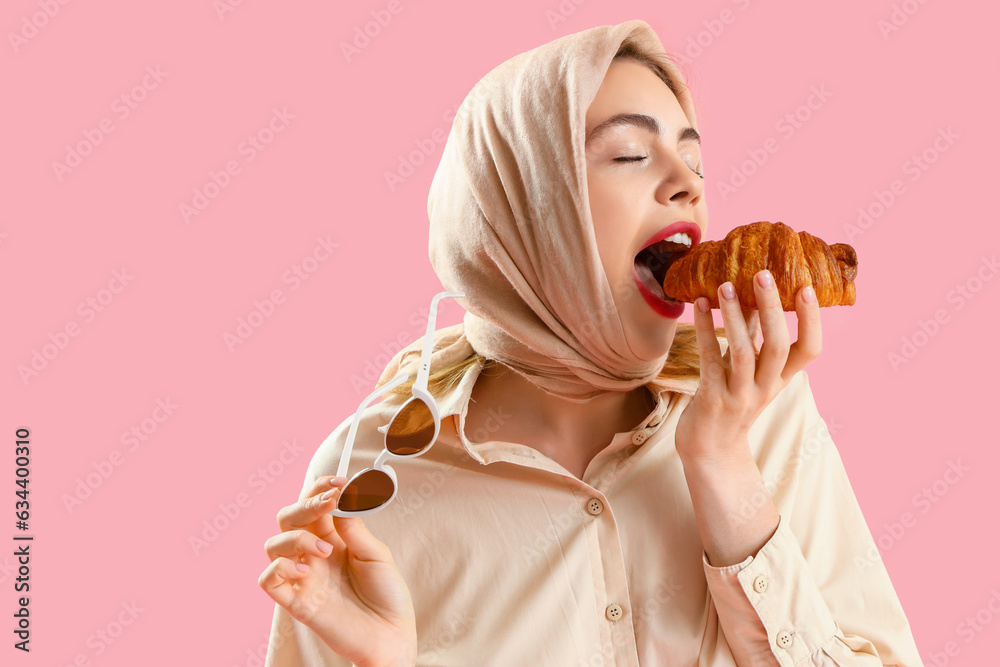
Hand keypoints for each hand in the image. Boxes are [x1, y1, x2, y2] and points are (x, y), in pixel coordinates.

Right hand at [258, 476, 416, 666]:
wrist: (391, 635)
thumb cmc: (387, 595)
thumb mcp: (376, 555)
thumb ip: (355, 529)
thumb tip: (341, 499)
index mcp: (333, 539)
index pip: (313, 505)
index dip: (319, 488)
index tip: (338, 481)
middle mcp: (313, 555)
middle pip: (288, 518)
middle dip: (305, 504)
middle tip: (329, 502)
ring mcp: (303, 577)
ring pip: (272, 545)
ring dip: (296, 538)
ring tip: (325, 550)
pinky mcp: (296, 602)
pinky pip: (267, 579)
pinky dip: (279, 568)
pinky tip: (305, 571)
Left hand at [675, 270, 821, 464]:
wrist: (710, 449)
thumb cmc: (730, 400)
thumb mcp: (749, 370)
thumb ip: (753, 335)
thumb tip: (753, 292)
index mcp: (781, 379)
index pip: (810, 350)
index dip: (811, 320)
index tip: (807, 288)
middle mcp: (766, 387)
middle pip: (778, 345)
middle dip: (771, 308)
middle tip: (762, 274)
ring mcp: (740, 395)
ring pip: (743, 352)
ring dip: (734, 316)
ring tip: (725, 285)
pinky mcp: (712, 399)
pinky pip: (709, 359)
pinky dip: (704, 329)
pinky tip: (697, 305)